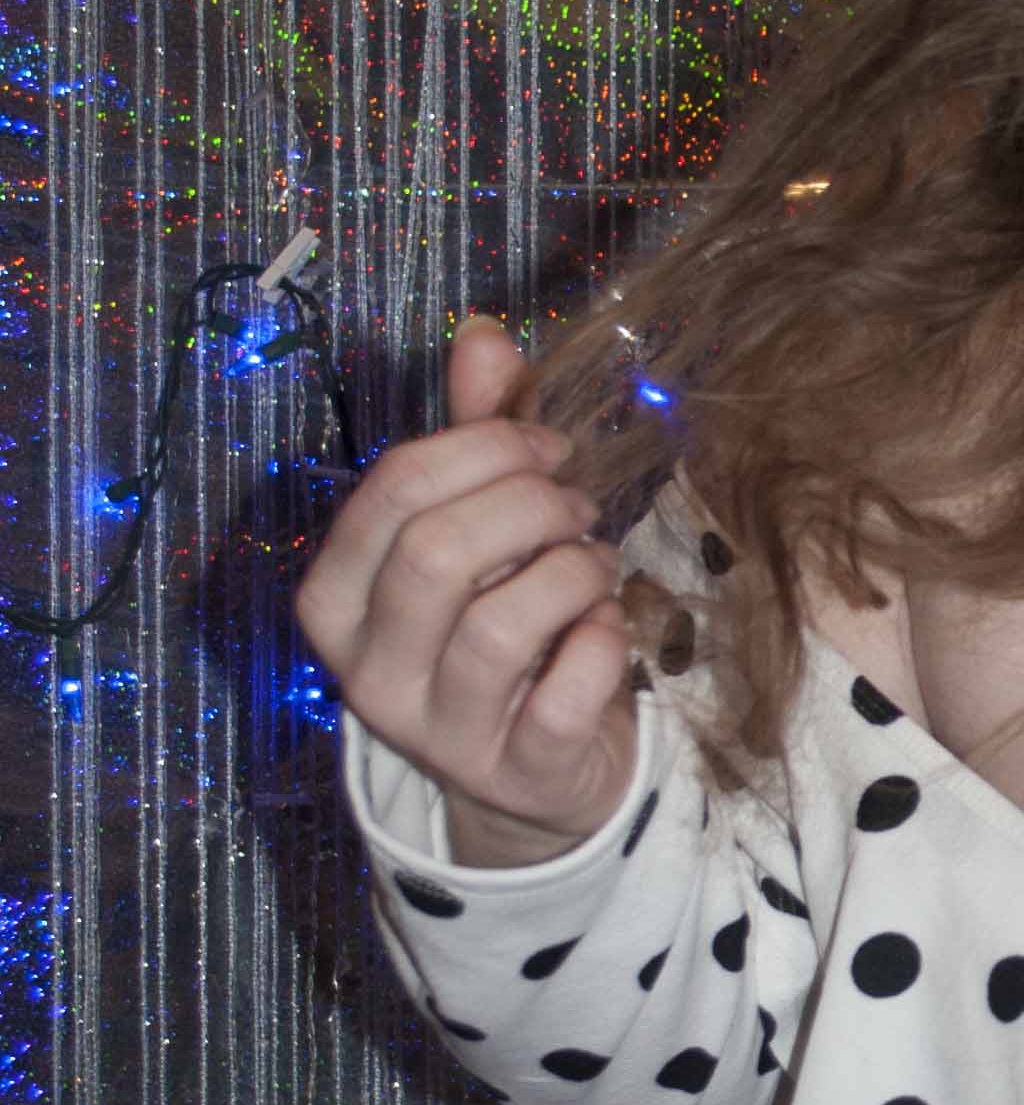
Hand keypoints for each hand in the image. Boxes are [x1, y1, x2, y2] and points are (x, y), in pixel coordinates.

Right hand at [294, 314, 640, 865]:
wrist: (533, 772)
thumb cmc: (498, 628)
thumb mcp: (474, 531)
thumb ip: (472, 439)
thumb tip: (482, 332)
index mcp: (335, 597)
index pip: (392, 492)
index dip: (485, 448)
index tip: (545, 447)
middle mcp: (368, 670)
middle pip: (438, 553)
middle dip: (529, 506)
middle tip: (576, 506)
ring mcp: (437, 730)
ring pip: (501, 625)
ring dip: (572, 573)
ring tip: (595, 566)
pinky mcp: (515, 771)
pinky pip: (566, 694)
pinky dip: (604, 644)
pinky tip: (607, 630)